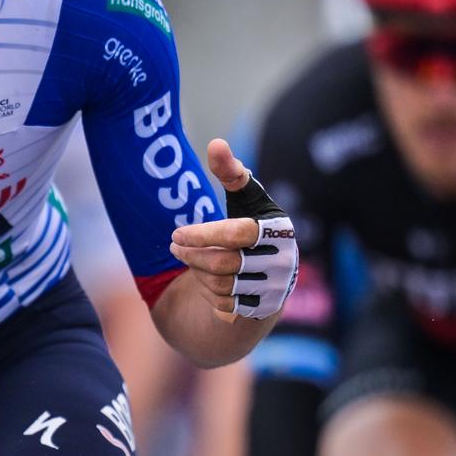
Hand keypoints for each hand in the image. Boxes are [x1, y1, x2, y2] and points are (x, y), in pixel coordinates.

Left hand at [168, 139, 297, 320]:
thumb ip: (231, 173)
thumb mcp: (245, 201)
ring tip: (187, 257)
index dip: (203, 234)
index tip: (177, 234)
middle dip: (192, 254)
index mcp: (278, 230)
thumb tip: (216, 144)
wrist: (270, 278)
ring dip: (197, 270)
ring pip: (220, 284)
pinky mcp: (262, 310)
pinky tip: (205, 278)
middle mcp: (281, 261)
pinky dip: (208, 291)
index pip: (237, 233)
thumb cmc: (253, 230)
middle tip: (174, 246)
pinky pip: (223, 304)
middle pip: (223, 262)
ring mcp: (273, 289)